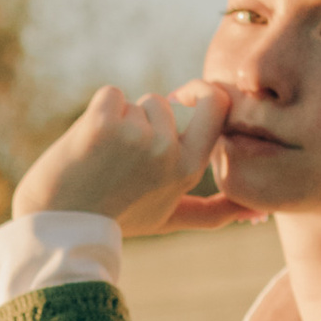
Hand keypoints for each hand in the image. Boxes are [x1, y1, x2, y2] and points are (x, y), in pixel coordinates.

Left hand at [12, 80, 256, 237]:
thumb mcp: (170, 217)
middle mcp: (168, 152)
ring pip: (134, 102)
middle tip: (123, 156)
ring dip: (117, 122)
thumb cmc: (116, 219)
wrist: (59, 224)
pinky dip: (96, 113)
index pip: (216, 103)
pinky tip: (87, 147)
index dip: (199, 96)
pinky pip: (109, 95)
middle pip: (165, 103)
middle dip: (145, 118)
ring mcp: (136, 136)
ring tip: (103, 160)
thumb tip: (261, 213)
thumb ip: (215, 212)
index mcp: (189, 169)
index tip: (180, 108)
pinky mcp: (103, 122)